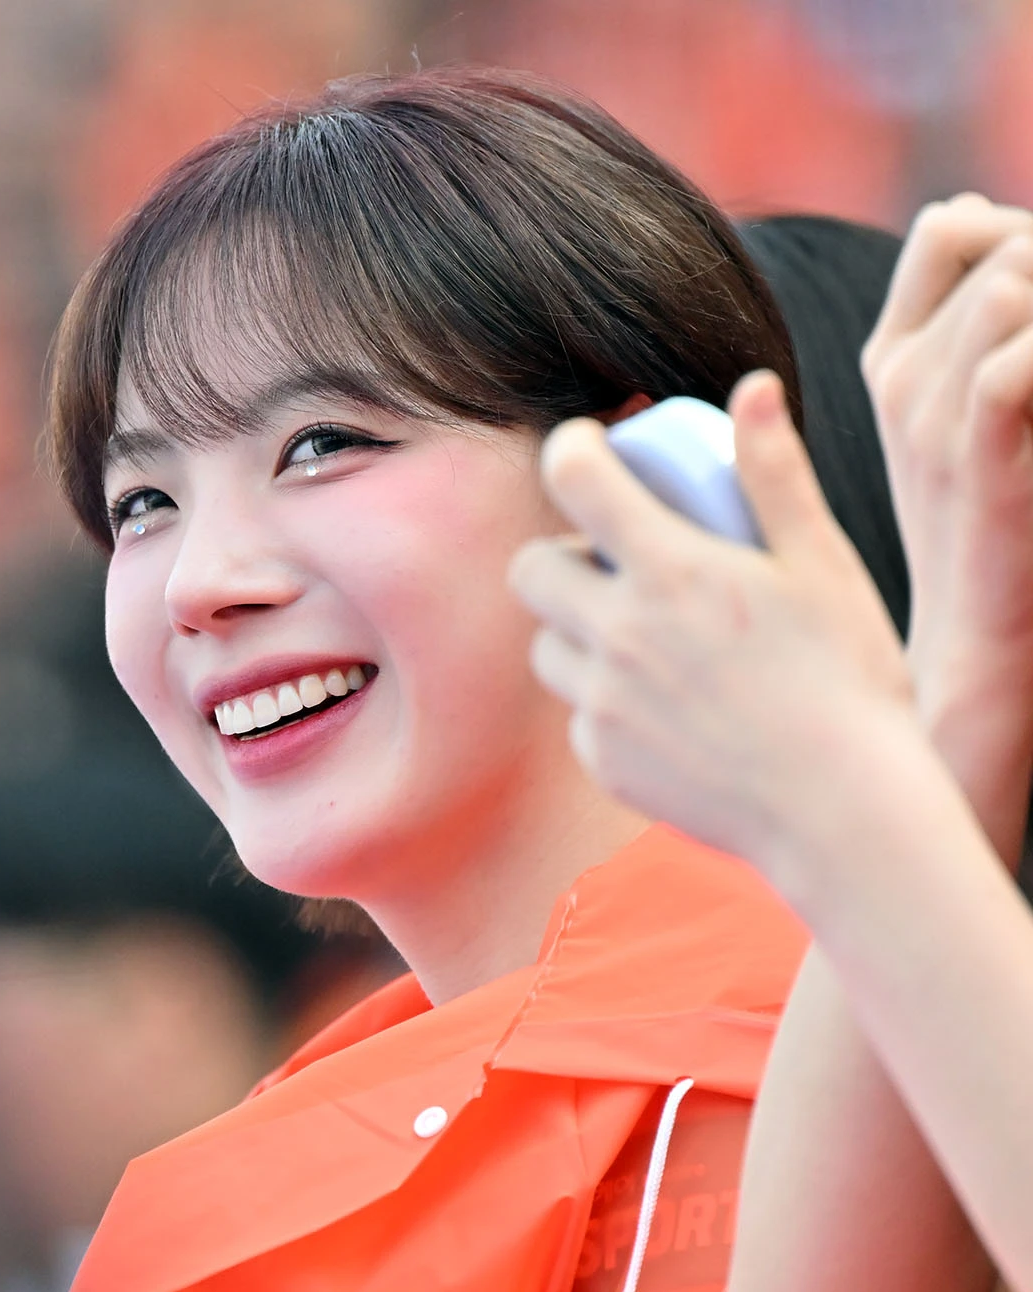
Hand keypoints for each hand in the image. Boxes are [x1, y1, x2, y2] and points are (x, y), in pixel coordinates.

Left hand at [509, 372, 911, 864]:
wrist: (844, 815)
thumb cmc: (849, 682)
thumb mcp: (823, 566)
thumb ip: (775, 475)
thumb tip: (749, 388)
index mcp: (670, 571)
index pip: (574, 479)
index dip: (572, 450)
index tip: (590, 453)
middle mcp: (620, 635)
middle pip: (531, 569)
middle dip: (562, 556)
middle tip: (616, 569)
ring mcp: (604, 704)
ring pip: (546, 647)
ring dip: (577, 632)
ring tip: (640, 642)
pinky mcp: (604, 761)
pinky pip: (578, 716)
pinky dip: (604, 705)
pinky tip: (664, 712)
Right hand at [863, 194, 1032, 725]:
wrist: (980, 641)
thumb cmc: (1002, 533)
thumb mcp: (976, 425)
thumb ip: (987, 343)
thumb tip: (1020, 262)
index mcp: (894, 364)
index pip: (948, 228)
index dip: (1021, 227)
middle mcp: (901, 380)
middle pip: (997, 245)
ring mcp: (928, 419)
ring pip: (1012, 281)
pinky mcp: (973, 460)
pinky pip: (1014, 361)